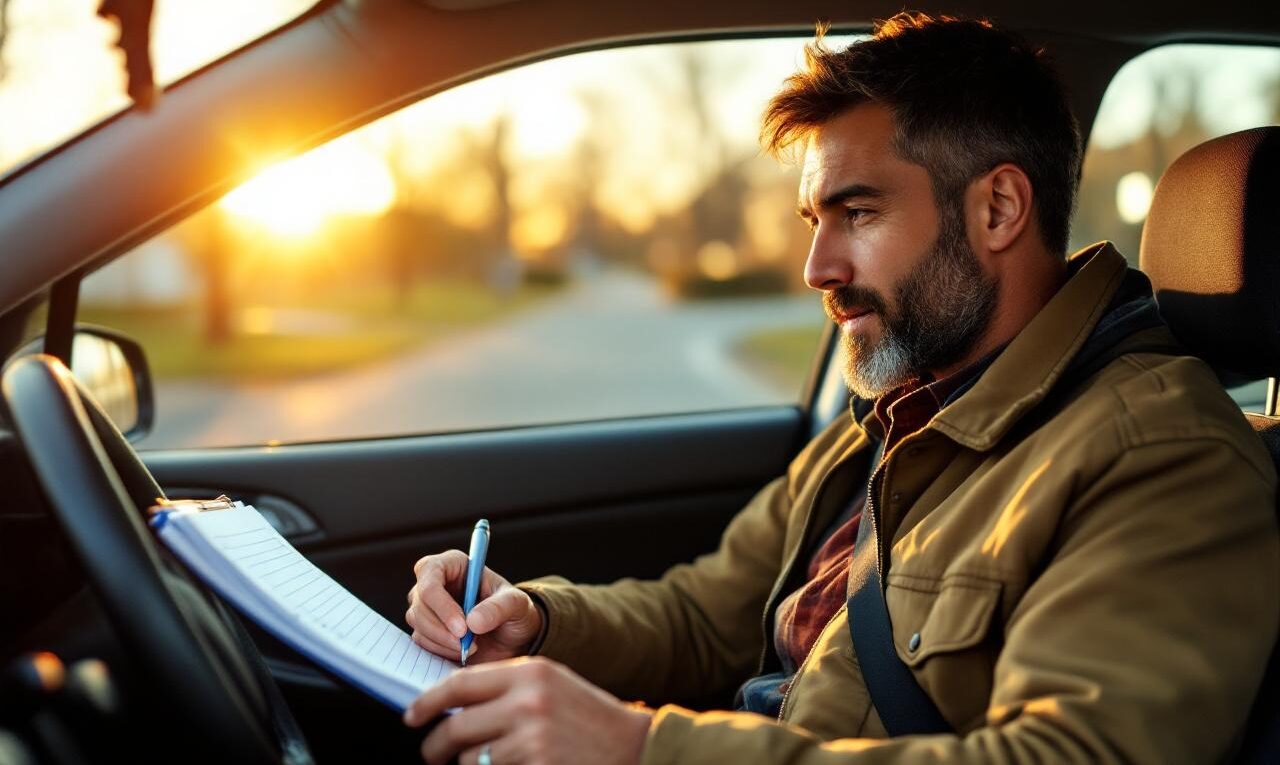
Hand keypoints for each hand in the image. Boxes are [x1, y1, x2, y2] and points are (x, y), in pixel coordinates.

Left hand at [404, 657, 651, 764]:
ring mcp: (532, 736)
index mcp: (528, 672)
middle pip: (457, 726)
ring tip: (481, 762)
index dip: (427, 701)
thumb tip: (453, 703)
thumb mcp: (548, 685)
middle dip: (435, 745)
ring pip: (471, 758)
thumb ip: (505, 688)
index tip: (411, 715)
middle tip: (431, 753)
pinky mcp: (537, 763)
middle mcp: (527, 700)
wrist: (631, 745)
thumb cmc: (587, 715)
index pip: (460, 683)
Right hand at [407, 550, 542, 662]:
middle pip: (420, 603)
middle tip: (470, 645)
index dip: (441, 602)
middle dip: (442, 629)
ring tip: (473, 647)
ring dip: (443, 642)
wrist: (512, 637)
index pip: (430, 572)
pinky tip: (462, 651)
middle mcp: (435, 581)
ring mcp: (427, 606)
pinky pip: (420, 641)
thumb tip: (472, 621)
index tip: (462, 628)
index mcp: (454, 563)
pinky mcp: (425, 629)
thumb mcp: (517, 605)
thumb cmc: (514, 611)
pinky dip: (440, 651)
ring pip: (417, 624)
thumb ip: (498, 608)